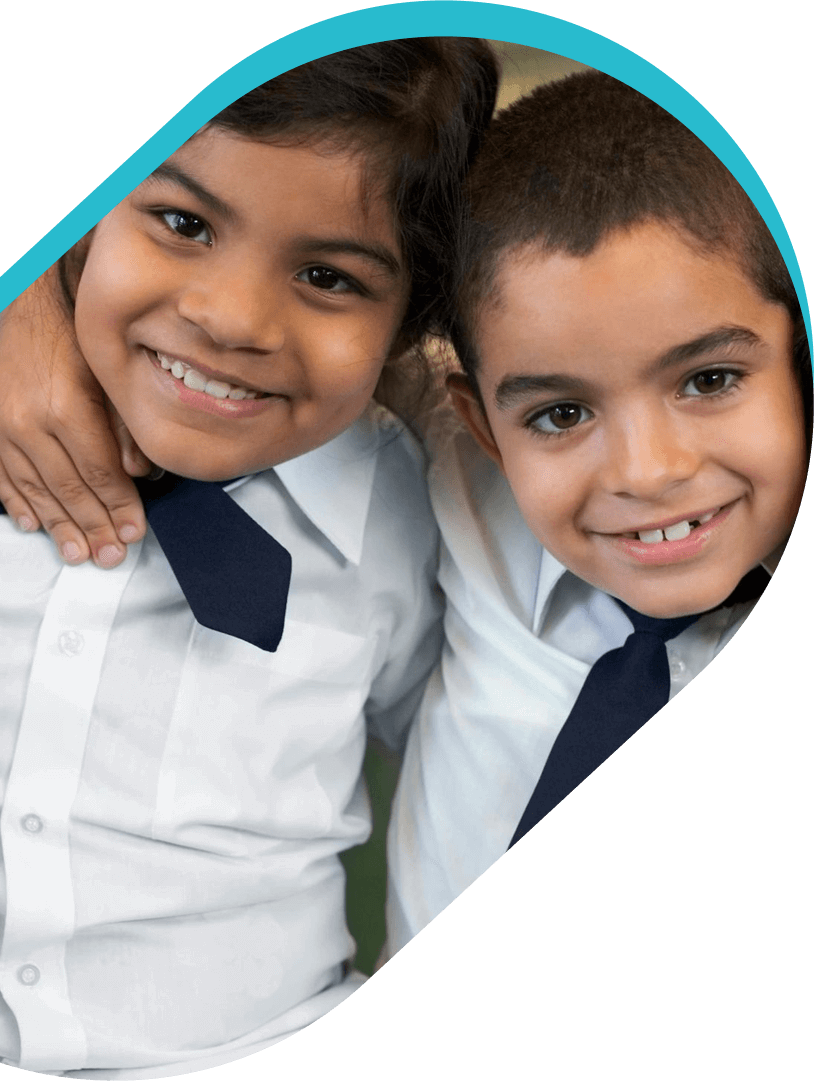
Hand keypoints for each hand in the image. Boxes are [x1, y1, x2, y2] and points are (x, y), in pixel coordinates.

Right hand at [0, 264, 151, 567]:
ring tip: (78, 553)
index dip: (119, 508)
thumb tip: (141, 473)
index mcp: (67, 410)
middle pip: (68, 489)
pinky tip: (33, 524)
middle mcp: (30, 424)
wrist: (23, 304)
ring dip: (59, 526)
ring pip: (35, 489)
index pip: (100, 474)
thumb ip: (124, 425)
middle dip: (93, 528)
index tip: (135, 533)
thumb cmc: (71, 336)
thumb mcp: (108, 374)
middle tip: (110, 558)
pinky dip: (19, 503)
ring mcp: (4, 428)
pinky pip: (3, 475)